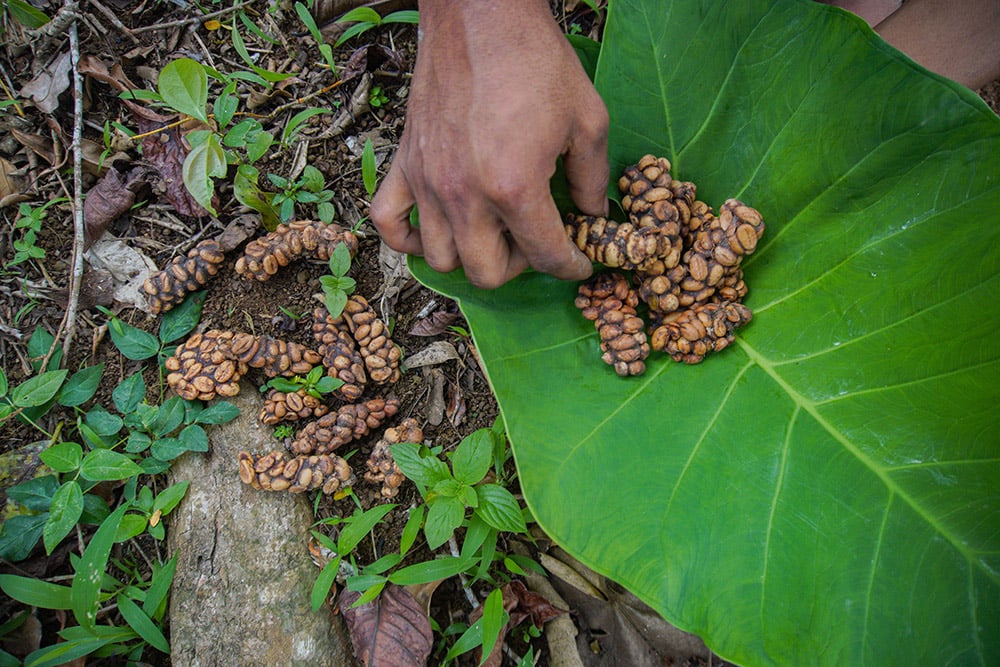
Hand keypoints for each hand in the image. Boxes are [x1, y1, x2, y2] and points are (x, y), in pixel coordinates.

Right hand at [370, 0, 608, 288]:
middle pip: (487, 273)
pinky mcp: (405, 164)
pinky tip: (435, 227)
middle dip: (521, 265)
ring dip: (472, 256)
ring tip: (493, 231)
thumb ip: (593, 179)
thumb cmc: (537, 61)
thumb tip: (594, 216)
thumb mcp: (588, 120)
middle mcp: (465, 195)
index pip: (547, 256)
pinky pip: (388, 223)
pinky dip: (408, 239)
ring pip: (441, 260)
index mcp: (515, 187)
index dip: (572, 266)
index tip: (580, 261)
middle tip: (536, 238)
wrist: (480, 14)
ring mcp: (429, 183)